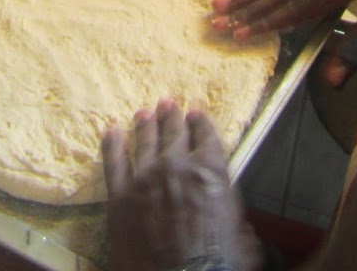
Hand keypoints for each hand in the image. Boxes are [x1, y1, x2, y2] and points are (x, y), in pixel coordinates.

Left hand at [102, 100, 263, 270]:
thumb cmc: (220, 261)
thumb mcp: (245, 234)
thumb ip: (235, 214)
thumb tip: (234, 219)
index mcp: (210, 169)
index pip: (206, 135)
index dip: (201, 121)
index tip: (195, 111)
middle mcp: (177, 165)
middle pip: (174, 133)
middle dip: (171, 116)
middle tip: (167, 103)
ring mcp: (145, 177)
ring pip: (144, 141)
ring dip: (145, 125)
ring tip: (144, 113)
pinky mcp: (120, 194)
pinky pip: (113, 162)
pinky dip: (112, 144)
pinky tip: (111, 131)